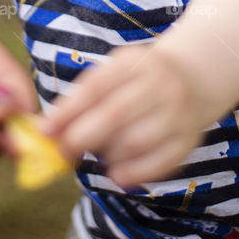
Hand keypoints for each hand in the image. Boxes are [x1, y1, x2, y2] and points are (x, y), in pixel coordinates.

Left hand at [42, 43, 205, 187]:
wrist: (193, 77)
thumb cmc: (138, 80)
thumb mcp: (113, 73)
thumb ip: (82, 97)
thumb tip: (47, 129)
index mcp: (135, 63)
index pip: (97, 86)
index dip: (69, 110)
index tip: (45, 131)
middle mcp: (160, 85)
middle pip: (116, 114)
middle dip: (82, 138)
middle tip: (63, 154)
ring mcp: (178, 112)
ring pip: (136, 141)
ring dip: (107, 156)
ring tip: (96, 156)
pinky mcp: (189, 139)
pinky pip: (160, 163)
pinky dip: (135, 173)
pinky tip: (117, 176)